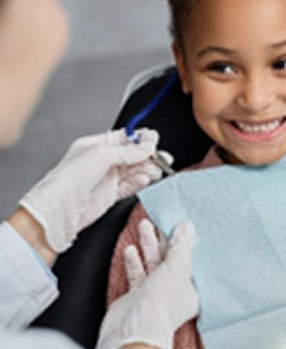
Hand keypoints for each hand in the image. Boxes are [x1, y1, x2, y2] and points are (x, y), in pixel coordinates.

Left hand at [18, 128, 164, 251]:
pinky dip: (140, 182)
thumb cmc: (70, 179)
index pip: (124, 138)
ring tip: (156, 170)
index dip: (141, 139)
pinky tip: (145, 180)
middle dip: (148, 155)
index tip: (154, 141)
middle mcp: (102, 161)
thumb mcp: (102, 154)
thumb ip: (129, 151)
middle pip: (132, 154)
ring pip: (134, 170)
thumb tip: (148, 146)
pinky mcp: (111, 194)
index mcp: (96, 145)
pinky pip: (130, 186)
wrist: (60, 209)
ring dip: (147, 169)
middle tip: (161, 157)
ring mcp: (107, 178)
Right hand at [94, 220, 198, 348]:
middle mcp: (174, 292)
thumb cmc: (162, 300)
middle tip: (159, 220)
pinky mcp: (136, 296)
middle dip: (164, 239)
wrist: (132, 329)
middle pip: (170, 260)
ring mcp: (154, 294)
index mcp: (192, 290)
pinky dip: (134, 261)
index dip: (185, 243)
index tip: (181, 225)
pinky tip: (130, 249)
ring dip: (148, 245)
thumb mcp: (177, 267)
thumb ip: (181, 245)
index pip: (190, 261)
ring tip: (144, 225)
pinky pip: (137, 273)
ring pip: (152, 263)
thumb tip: (187, 226)